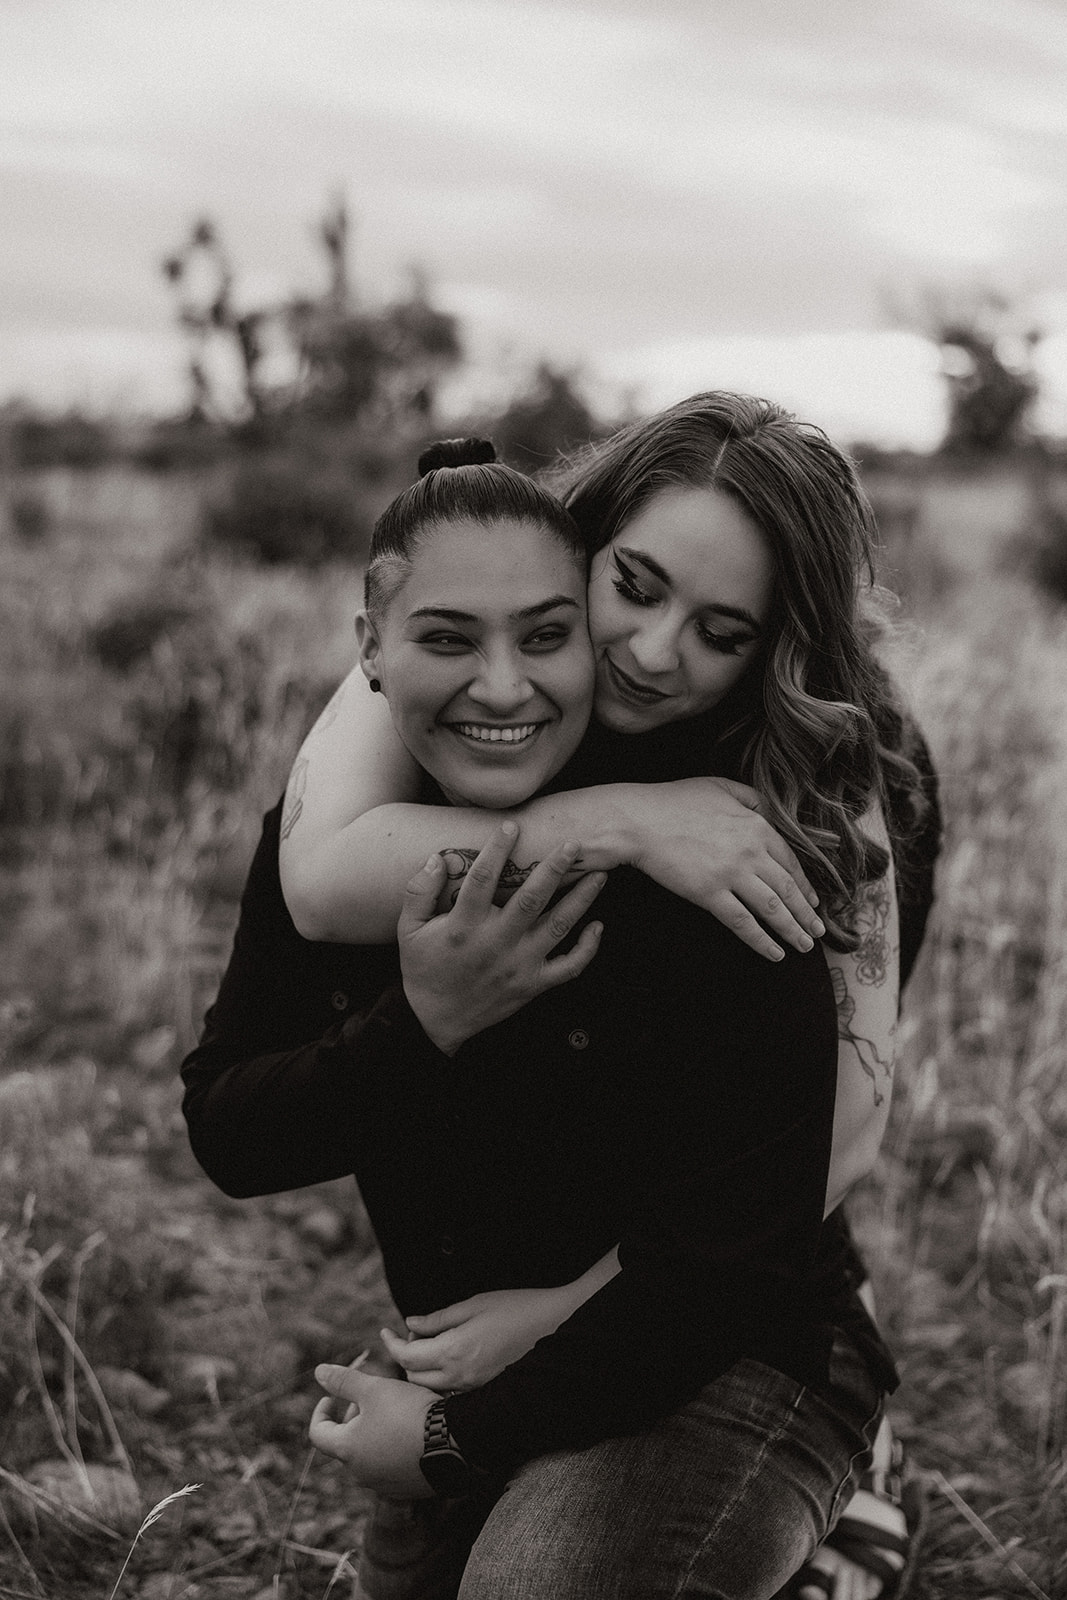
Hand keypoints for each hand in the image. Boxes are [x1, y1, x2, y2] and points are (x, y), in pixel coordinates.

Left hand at [309, 1364, 436, 1496]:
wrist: (452, 1443)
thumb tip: (319, 1371)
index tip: (329, 1397)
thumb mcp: (374, 1388)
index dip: (321, 1412)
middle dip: (351, 1418)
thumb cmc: (408, 1413)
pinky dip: (390, 1449)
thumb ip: (343, 1381)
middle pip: (345, 1444)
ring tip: (391, 1412)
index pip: (318, 1433)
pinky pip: (389, 1467)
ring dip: (371, 1434)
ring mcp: (384, 1485)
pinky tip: (409, 1432)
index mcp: (347, 1450)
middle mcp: (360, 1473)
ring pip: (367, 1456)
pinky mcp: (405, 1489)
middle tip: (368, 1398)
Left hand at [381, 1285, 572, 1391]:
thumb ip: (439, 1319)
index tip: (384, 1331)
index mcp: (454, 1351)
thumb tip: (411, 1325)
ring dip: (423, 1371)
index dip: (391, 1344)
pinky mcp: (487, 1392)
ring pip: (432, 1389)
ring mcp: (475, 1388)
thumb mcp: (475, 1304)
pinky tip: (453, 1359)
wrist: (558, 1327)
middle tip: (416, 1335)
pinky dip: (442, 1380)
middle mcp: (460, 1377)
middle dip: (406, 1359)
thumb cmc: (518, 1309)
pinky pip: (452, 1393)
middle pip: (413, 1379)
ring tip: (433, 1345)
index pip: (406, 1358)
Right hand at [398, 823, 606, 1054]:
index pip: (482, 879)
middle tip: (573, 845)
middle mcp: (496, 944)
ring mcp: (518, 966)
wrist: (435, 1020)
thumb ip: (419, 892)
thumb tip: (437, 858)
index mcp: (464, 927)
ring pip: (557, 928)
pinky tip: (597, 926)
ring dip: (581, 900)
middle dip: (554, 869)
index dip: (497, 849)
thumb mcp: (408, 930)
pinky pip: (568, 968)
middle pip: (531, 900)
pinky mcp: (533, 984)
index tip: (511, 825)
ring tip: (599, 876)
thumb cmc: (423, 968)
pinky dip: (587, 948)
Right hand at [626, 778, 823, 960]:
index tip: (812, 903)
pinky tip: (774, 953)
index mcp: (756, 826)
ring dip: (792, 930)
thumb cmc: (675, 801)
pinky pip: (742, 922)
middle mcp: (750, 852)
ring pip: (771, 909)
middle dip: (806, 915)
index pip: (789, 862)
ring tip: (804, 947)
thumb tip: (766, 809)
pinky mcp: (709, 894)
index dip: (804, 886)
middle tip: (817, 933)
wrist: (641, 820)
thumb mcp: (721, 786)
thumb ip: (750, 797)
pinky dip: (761, 941)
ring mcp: (731, 874)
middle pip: (787, 889)